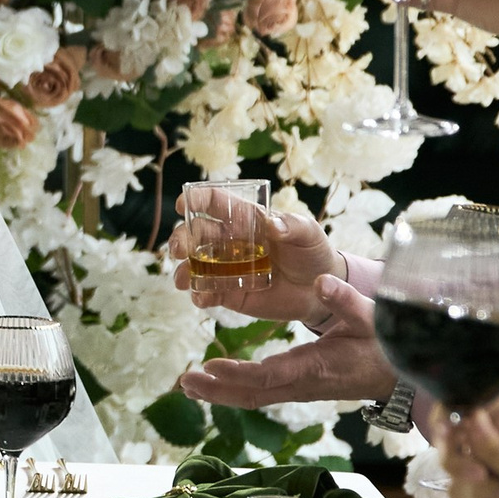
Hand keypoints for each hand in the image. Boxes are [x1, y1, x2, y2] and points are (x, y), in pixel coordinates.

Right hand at [169, 190, 345, 324]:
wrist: (320, 291)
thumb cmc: (313, 253)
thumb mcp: (309, 233)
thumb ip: (292, 225)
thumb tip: (272, 224)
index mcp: (246, 219)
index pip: (216, 203)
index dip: (198, 199)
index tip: (182, 204)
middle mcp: (230, 241)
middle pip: (196, 234)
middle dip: (181, 238)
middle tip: (178, 249)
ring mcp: (227, 268)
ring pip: (195, 265)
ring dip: (183, 270)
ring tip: (182, 279)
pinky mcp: (229, 293)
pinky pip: (207, 292)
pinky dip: (199, 295)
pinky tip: (201, 298)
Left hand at [180, 277, 390, 407]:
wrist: (397, 378)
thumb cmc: (385, 346)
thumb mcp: (371, 319)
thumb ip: (347, 301)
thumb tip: (321, 281)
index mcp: (316, 367)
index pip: (271, 376)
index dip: (239, 374)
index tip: (211, 367)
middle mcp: (301, 384)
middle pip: (252, 394)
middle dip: (218, 391)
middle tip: (184, 382)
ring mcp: (297, 389)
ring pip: (253, 397)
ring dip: (219, 393)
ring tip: (187, 384)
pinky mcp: (295, 387)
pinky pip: (259, 393)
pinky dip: (233, 388)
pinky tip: (212, 381)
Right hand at [438, 394, 498, 497]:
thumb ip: (498, 450)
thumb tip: (469, 419)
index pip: (469, 402)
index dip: (451, 416)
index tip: (449, 436)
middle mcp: (492, 432)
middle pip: (447, 431)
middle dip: (459, 459)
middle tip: (478, 476)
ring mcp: (480, 461)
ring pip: (448, 463)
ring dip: (476, 487)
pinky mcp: (473, 489)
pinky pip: (455, 490)